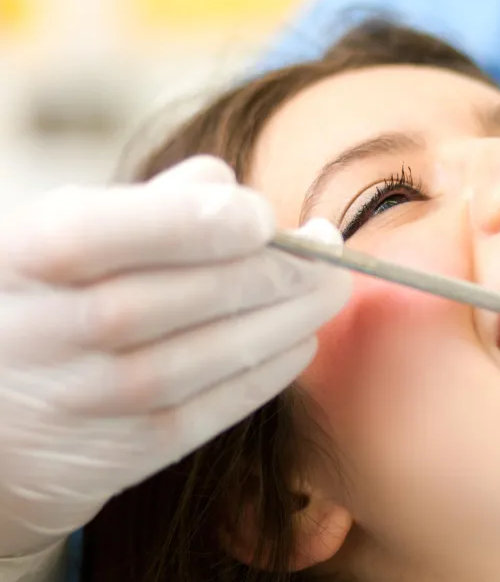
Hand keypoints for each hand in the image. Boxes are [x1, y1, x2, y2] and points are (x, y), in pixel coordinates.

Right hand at [0, 156, 350, 556]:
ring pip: (202, 357)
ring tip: (327, 291)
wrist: (0, 417)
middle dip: (270, 272)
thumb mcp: (62, 233)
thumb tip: (226, 186)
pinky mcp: (120, 452)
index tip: (263, 216)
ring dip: (284, 320)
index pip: (102, 234)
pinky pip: (208, 412)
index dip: (195, 223)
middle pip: (174, 298)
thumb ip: (145, 205)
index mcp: (24, 256)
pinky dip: (265, 374)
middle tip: (327, 253)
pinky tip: (300, 340)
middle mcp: (43, 332)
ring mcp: (83, 398)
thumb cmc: (48, 298)